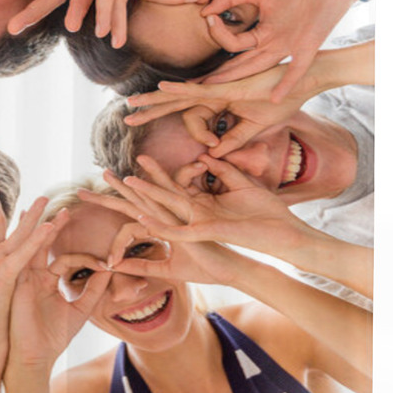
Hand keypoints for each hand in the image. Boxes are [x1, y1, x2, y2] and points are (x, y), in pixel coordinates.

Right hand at [8, 210, 111, 367]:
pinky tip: (43, 226)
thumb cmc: (53, 338)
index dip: (88, 260)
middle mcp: (34, 276)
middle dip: (54, 225)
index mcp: (47, 282)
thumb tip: (109, 273)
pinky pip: (26, 256)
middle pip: (44, 244)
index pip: (66, 260)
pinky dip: (34, 241)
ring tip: (42, 203)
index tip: (108, 265)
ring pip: (32, 244)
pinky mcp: (17, 282)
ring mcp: (24, 277)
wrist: (33, 358)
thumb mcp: (80, 311)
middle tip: (66, 208)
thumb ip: (94, 291)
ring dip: (39, 224)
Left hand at [77, 168, 232, 286]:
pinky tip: (139, 209)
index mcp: (160, 225)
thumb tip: (117, 268)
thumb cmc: (202, 267)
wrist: (228, 271)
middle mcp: (166, 218)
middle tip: (86, 186)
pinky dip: (153, 217)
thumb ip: (141, 267)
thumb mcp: (165, 270)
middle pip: (134, 201)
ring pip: (150, 201)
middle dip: (111, 193)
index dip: (115, 244)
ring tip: (116, 175)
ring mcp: (177, 222)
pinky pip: (167, 222)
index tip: (107, 264)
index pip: (130, 222)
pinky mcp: (188, 232)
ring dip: (133, 188)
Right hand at [120, 154, 305, 255]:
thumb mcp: (240, 185)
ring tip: (124, 183)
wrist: (282, 235)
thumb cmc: (265, 213)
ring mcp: (197, 224)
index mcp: (201, 203)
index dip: (154, 173)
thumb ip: (222, 171)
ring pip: (161, 210)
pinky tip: (144, 218)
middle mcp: (193, 214)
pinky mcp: (205, 232)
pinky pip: (177, 231)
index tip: (147, 159)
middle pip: (157, 196)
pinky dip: (160, 226)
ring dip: (142, 196)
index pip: (170, 186)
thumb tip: (206, 157)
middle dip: (134, 184)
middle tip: (110, 172)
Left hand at [125, 62, 318, 156]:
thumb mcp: (253, 128)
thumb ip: (233, 140)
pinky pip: (198, 89)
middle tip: (126, 117)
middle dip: (150, 111)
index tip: (213, 145)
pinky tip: (161, 89)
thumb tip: (214, 154)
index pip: (193, 118)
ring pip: (178, 96)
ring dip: (154, 101)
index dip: (197, 134)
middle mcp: (212, 93)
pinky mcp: (225, 87)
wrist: (302, 81)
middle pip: (174, 103)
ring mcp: (217, 88)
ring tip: (131, 104)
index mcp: (218, 102)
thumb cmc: (280, 99)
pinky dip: (179, 90)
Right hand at [201, 0, 347, 99]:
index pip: (233, 42)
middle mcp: (272, 47)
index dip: (218, 32)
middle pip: (241, 64)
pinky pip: (294, 70)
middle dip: (220, 75)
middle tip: (198, 84)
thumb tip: (205, 10)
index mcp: (262, 36)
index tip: (206, 17)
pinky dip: (285, 84)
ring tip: (218, 88)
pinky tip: (273, 98)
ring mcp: (288, 50)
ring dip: (238, 79)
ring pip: (259, 68)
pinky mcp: (307, 49)